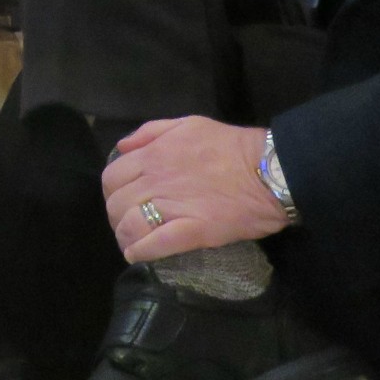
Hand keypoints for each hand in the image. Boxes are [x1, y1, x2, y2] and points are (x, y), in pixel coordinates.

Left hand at [102, 118, 285, 261]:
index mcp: (153, 155)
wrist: (268, 170)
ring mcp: (172, 206)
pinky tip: (138, 255)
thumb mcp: (188, 124)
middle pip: (116, 205)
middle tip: (129, 224)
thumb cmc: (230, 146)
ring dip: (125, 237)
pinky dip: (140, 253)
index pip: (111, 177)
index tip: (122, 200)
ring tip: (132, 243)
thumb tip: (123, 147)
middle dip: (116, 217)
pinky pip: (155, 245)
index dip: (112, 192)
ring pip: (129, 226)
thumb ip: (151, 132)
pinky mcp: (192, 230)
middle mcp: (155, 180)